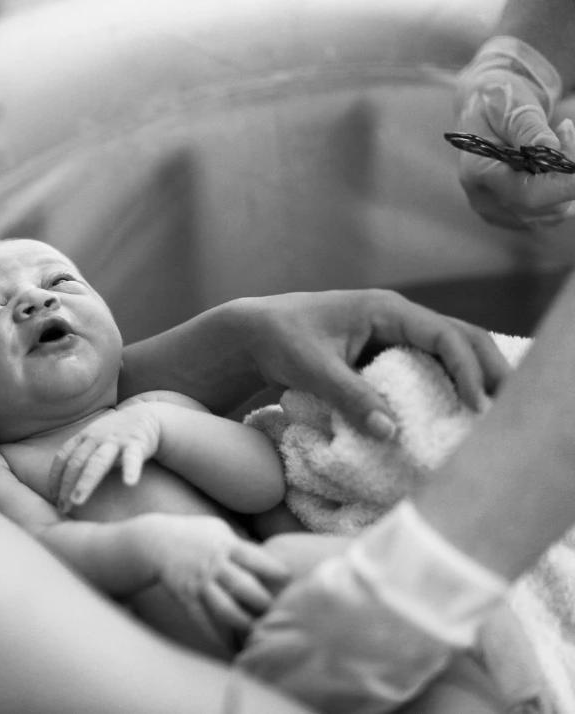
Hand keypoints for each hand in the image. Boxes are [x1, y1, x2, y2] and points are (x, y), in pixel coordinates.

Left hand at [49, 405, 158, 513]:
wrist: (146, 417)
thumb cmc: (115, 435)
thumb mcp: (94, 440)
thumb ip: (80, 456)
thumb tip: (62, 485)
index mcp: (84, 437)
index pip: (63, 457)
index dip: (55, 477)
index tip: (52, 497)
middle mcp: (96, 438)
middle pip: (76, 462)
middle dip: (66, 485)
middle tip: (61, 507)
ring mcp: (115, 440)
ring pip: (97, 462)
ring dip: (85, 482)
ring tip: (77, 501)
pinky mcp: (136, 443)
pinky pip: (132, 458)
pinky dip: (130, 470)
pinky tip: (129, 483)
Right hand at [144, 515, 289, 638]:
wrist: (156, 541)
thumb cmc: (195, 534)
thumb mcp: (219, 530)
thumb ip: (241, 545)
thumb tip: (271, 560)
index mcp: (225, 545)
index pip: (252, 557)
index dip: (272, 568)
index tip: (288, 578)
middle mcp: (214, 565)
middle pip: (242, 585)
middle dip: (261, 601)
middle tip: (275, 612)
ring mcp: (199, 583)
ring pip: (224, 608)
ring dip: (242, 622)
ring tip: (255, 631)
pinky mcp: (187, 598)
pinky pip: (203, 621)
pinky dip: (217, 637)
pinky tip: (231, 647)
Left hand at [236, 290, 509, 438]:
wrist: (252, 334)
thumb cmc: (279, 340)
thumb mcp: (312, 369)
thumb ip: (350, 397)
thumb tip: (390, 432)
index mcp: (386, 309)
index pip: (444, 334)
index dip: (467, 369)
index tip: (475, 404)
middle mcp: (396, 317)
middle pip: (460, 337)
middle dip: (489, 369)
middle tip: (508, 408)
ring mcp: (391, 333)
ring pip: (446, 352)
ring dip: (470, 378)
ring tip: (492, 415)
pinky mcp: (382, 352)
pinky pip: (424, 366)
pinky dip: (443, 385)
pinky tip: (453, 413)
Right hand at [454, 36, 574, 228]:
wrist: (483, 112)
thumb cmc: (497, 102)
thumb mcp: (511, 105)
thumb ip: (528, 126)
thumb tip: (551, 147)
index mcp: (478, 171)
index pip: (526, 193)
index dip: (563, 186)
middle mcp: (484, 198)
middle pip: (544, 205)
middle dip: (568, 174)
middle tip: (567, 130)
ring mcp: (497, 211)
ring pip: (552, 212)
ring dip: (566, 181)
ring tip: (561, 139)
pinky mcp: (511, 215)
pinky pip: (550, 213)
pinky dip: (561, 190)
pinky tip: (556, 163)